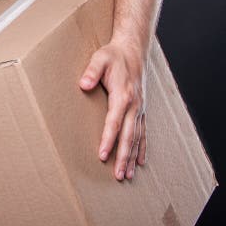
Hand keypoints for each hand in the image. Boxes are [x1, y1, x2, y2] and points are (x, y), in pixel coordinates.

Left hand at [79, 39, 146, 180]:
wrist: (132, 50)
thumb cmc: (113, 55)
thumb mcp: (100, 58)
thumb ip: (91, 71)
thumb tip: (83, 85)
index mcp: (123, 95)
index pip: (114, 123)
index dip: (108, 140)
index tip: (103, 155)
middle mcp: (134, 105)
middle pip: (128, 136)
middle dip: (123, 157)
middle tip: (117, 175)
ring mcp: (139, 108)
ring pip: (137, 138)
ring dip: (132, 157)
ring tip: (127, 175)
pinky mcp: (140, 109)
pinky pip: (142, 132)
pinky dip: (141, 148)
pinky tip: (140, 161)